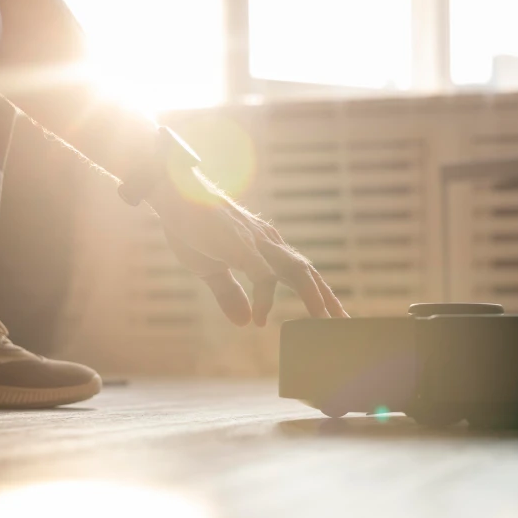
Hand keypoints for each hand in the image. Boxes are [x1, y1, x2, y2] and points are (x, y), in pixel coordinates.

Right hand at [145, 168, 348, 326]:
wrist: (172, 193)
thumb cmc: (191, 225)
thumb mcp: (209, 268)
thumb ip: (229, 294)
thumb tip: (244, 322)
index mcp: (264, 247)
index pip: (300, 273)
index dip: (318, 294)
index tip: (332, 316)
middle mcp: (267, 243)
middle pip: (307, 273)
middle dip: (327, 299)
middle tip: (345, 324)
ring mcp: (256, 242)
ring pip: (295, 271)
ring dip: (312, 297)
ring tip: (324, 322)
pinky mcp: (240, 245)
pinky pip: (261, 275)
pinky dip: (264, 299)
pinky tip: (260, 319)